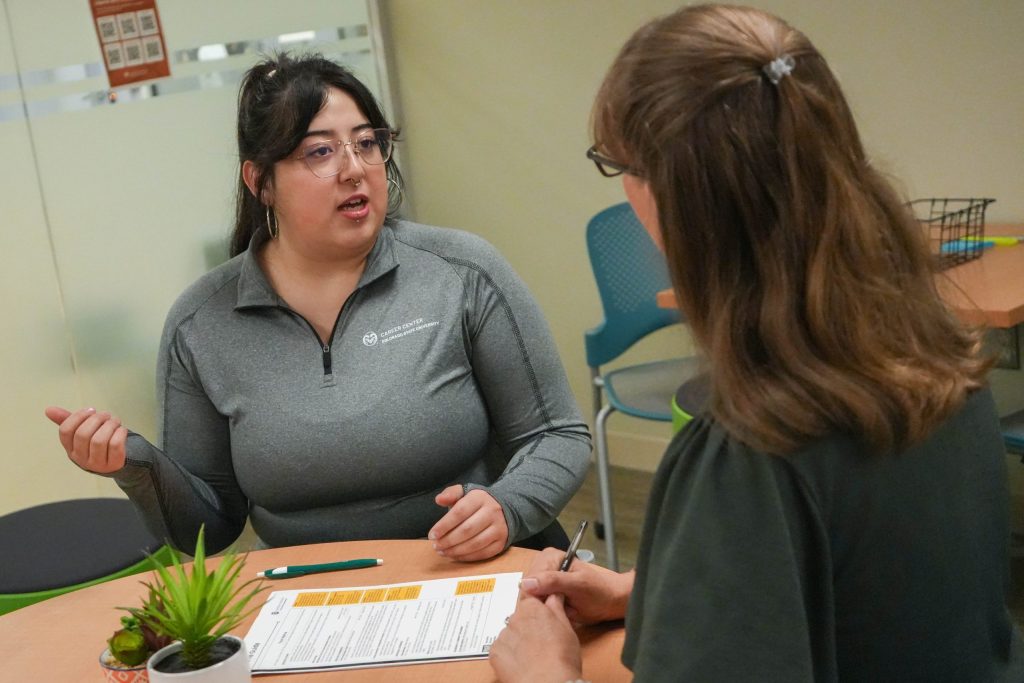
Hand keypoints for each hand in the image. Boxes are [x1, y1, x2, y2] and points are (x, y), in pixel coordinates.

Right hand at [44, 406, 127, 473]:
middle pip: (82, 434)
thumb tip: (48, 409)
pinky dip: (119, 433)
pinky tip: (121, 429)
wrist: (115, 462)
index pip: (65, 431)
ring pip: (99, 440)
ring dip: (109, 425)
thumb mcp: (81, 432)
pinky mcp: (114, 464)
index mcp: (70, 448)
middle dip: (96, 419)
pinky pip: (115, 445)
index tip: (91, 410)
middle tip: (105, 414)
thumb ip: (67, 420)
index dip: (78, 416)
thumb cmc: (96, 443)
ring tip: (115, 421)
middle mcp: (80, 458)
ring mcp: (96, 464)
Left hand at [429, 485, 508, 560]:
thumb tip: (439, 499)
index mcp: (480, 498)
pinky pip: (483, 553)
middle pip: (467, 530)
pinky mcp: (501, 542)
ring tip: (442, 551)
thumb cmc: (476, 504)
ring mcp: (499, 528)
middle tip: (436, 546)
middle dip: (448, 540)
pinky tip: (455, 555)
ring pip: (475, 543)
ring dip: (456, 550)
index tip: (432, 535)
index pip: (459, 512)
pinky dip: (467, 557)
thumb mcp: (464, 493)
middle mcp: (492, 512)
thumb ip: (450, 494)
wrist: (503, 511)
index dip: (444, 525)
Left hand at [489, 593, 581, 682]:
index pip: (530, 599)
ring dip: (518, 641)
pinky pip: (501, 649)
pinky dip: (509, 655)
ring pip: (510, 634)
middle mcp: (514, 618)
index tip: (542, 618)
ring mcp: (503, 635)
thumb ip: (556, 607)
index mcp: (532, 608)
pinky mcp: (494, 652)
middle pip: (520, 618)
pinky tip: (522, 664)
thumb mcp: (567, 628)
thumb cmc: (562, 657)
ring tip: (532, 657)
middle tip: (542, 642)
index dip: (537, 609)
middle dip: (528, 626)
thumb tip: (553, 595)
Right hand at [519, 547, 633, 624]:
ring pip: (529, 597)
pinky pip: (535, 604)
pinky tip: (556, 609)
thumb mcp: (577, 585)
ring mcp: (544, 581)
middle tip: (558, 605)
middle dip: (539, 599)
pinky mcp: (546, 594)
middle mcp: (544, 566)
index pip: (530, 576)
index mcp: (551, 556)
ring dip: (541, 606)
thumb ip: (553, 581)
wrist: (610, 603)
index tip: (550, 602)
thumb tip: (526, 584)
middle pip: (527, 586)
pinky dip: (543, 610)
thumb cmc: (598, 592)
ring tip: (559, 607)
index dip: (536, 592)